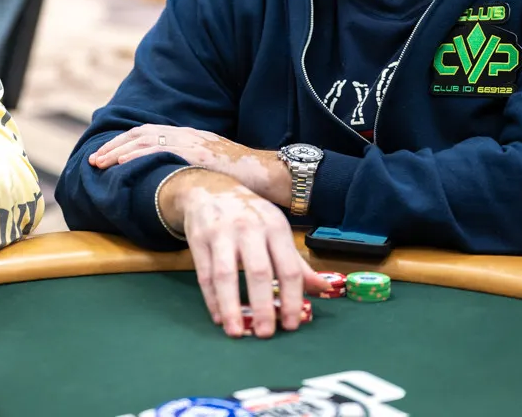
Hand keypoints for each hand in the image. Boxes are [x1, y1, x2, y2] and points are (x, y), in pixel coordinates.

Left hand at [90, 125, 290, 204]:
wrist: (269, 174)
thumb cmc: (245, 177)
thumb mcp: (213, 168)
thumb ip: (193, 169)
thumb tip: (173, 182)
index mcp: (190, 136)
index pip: (149, 134)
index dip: (124, 143)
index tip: (105, 156)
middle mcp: (188, 134)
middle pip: (141, 134)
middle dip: (115, 147)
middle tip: (94, 161)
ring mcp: (192, 141)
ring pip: (145, 141)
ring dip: (119, 152)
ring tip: (101, 164)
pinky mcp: (197, 153)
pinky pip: (161, 152)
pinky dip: (138, 156)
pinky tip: (123, 164)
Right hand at [158, 168, 331, 338]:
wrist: (211, 188)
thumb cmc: (250, 215)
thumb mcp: (276, 230)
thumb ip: (296, 262)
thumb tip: (322, 290)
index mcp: (275, 227)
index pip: (288, 268)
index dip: (292, 298)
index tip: (292, 325)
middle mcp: (249, 228)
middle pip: (258, 272)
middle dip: (263, 306)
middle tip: (266, 334)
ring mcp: (221, 233)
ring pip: (226, 275)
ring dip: (231, 306)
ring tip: (236, 332)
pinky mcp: (198, 239)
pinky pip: (204, 275)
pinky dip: (211, 299)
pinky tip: (218, 317)